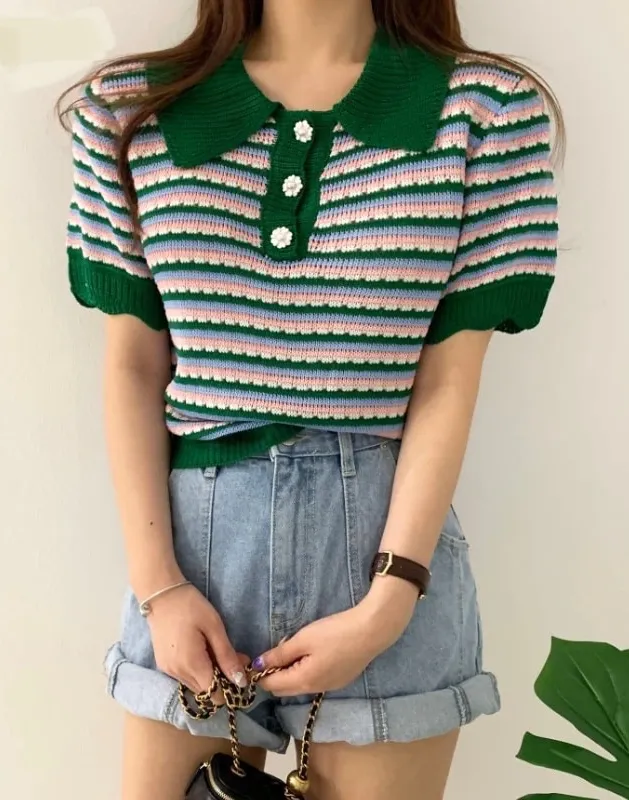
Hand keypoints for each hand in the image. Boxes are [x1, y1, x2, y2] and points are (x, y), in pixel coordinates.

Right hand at [146, 583, 248, 697]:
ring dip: (210, 674)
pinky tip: (203, 651)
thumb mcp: (214, 627)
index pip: (215, 695)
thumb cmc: (191, 606)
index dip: (231, 687)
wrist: (161, 595)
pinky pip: (185, 677)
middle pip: (206, 691)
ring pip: (196, 685)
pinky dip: (198, 670)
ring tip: (217, 650)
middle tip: (234, 655)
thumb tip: (241, 682)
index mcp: (191, 664)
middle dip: (223, 679)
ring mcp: (168, 670)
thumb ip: (227, 656)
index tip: (240, 669)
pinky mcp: (164, 665)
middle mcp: (177, 673)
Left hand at [256, 578, 417, 695]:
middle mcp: (315, 690)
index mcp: (303, 681)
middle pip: (284, 689)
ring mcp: (330, 687)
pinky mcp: (340, 680)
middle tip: (277, 651)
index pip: (271, 685)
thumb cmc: (334, 632)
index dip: (260, 673)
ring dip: (290, 672)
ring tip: (294, 649)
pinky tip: (312, 654)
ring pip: (299, 685)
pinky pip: (314, 681)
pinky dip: (305, 671)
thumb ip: (279, 654)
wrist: (371, 631)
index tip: (258, 657)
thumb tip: (258, 664)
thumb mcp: (303, 639)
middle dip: (274, 674)